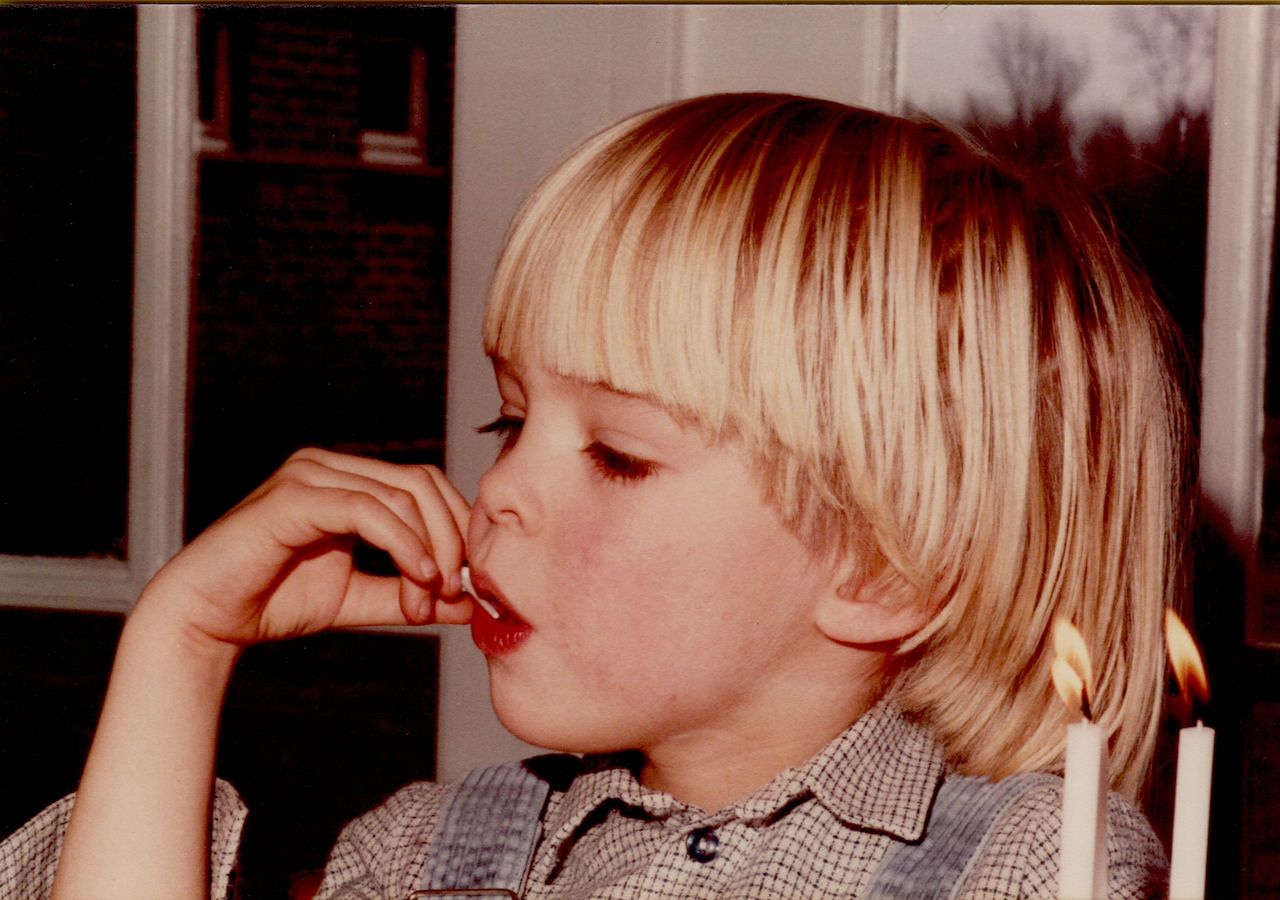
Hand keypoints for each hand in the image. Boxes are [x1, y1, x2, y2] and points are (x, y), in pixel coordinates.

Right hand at [137, 448, 473, 651]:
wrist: (206, 619)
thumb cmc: (274, 602)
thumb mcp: (358, 598)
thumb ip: (408, 594)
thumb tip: (468, 603)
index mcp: (346, 480)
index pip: (425, 484)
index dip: (455, 530)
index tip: (464, 584)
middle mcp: (328, 466)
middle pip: (422, 483)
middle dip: (450, 539)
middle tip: (451, 594)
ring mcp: (309, 474)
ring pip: (401, 496)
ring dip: (428, 551)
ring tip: (427, 598)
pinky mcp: (293, 496)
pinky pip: (367, 509)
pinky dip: (403, 542)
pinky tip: (419, 575)